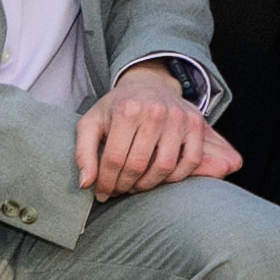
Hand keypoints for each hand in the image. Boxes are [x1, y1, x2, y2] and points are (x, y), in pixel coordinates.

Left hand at [76, 71, 241, 198]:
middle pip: (138, 165)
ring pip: (164, 167)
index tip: (102, 194)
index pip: (114, 159)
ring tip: (135, 186)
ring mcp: (178, 118)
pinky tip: (159, 178)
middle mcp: (154, 112)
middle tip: (118, 191)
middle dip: (124, 186)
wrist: (149, 84)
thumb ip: (83, 153)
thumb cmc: (117, 109)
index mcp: (127, 110)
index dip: (106, 183)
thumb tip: (86, 184)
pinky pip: (190, 162)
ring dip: (147, 185)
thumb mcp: (91, 123)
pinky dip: (175, 177)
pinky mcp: (195, 124)